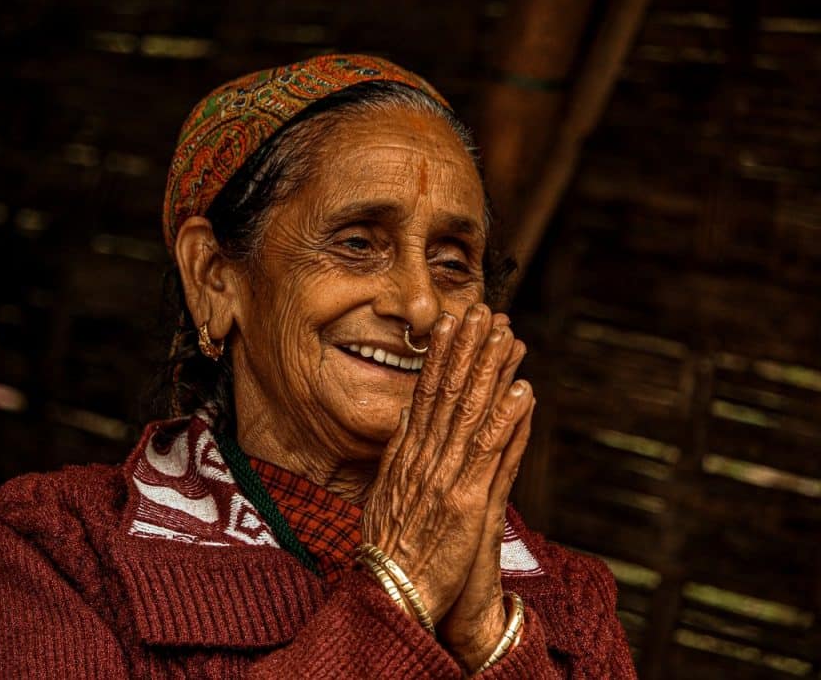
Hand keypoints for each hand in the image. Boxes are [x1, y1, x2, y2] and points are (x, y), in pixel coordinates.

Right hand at [360, 303, 532, 630]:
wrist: (392, 596)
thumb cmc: (390, 553)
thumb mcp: (383, 495)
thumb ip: (398, 455)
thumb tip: (406, 417)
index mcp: (404, 456)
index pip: (424, 394)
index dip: (441, 356)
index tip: (452, 324)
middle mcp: (423, 459)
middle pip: (448, 393)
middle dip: (468, 350)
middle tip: (484, 312)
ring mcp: (445, 478)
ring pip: (472, 413)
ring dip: (492, 372)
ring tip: (508, 337)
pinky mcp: (467, 502)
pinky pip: (492, 454)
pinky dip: (507, 420)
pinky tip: (523, 392)